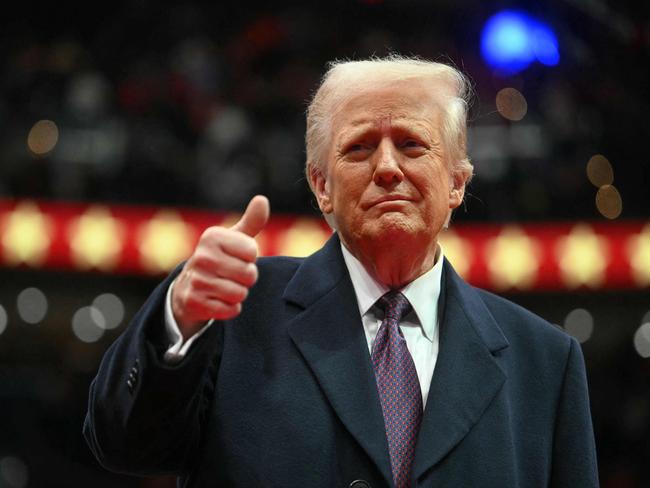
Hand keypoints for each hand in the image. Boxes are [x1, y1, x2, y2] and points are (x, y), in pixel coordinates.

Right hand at [171, 195, 269, 336]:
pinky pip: (230, 309)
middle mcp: (201, 256)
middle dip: (246, 278)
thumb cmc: (220, 258)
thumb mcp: (234, 238)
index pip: (252, 252)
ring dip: (238, 294)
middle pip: (249, 275)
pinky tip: (218, 300)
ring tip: (224, 286)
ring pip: (240, 293)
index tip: (236, 257)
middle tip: (232, 275)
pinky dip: (230, 308)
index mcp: (212, 237)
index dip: (250, 258)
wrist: (189, 287)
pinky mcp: (195, 302)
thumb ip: (251, 222)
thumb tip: (262, 199)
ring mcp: (196, 280)